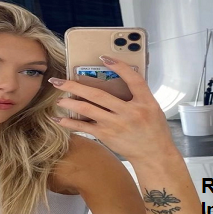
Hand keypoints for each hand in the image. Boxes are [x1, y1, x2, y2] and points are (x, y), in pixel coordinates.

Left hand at [49, 56, 178, 161]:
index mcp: (145, 102)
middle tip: (58, 80)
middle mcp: (129, 112)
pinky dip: (70, 122)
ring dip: (70, 102)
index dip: (119, 67)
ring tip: (58, 98)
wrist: (154, 155)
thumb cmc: (154, 130)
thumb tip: (118, 80)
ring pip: (88, 110)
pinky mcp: (107, 135)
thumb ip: (139, 94)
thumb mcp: (153, 108)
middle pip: (99, 95)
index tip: (104, 57)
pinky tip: (58, 118)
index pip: (133, 79)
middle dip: (75, 86)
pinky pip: (84, 127)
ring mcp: (116, 125)